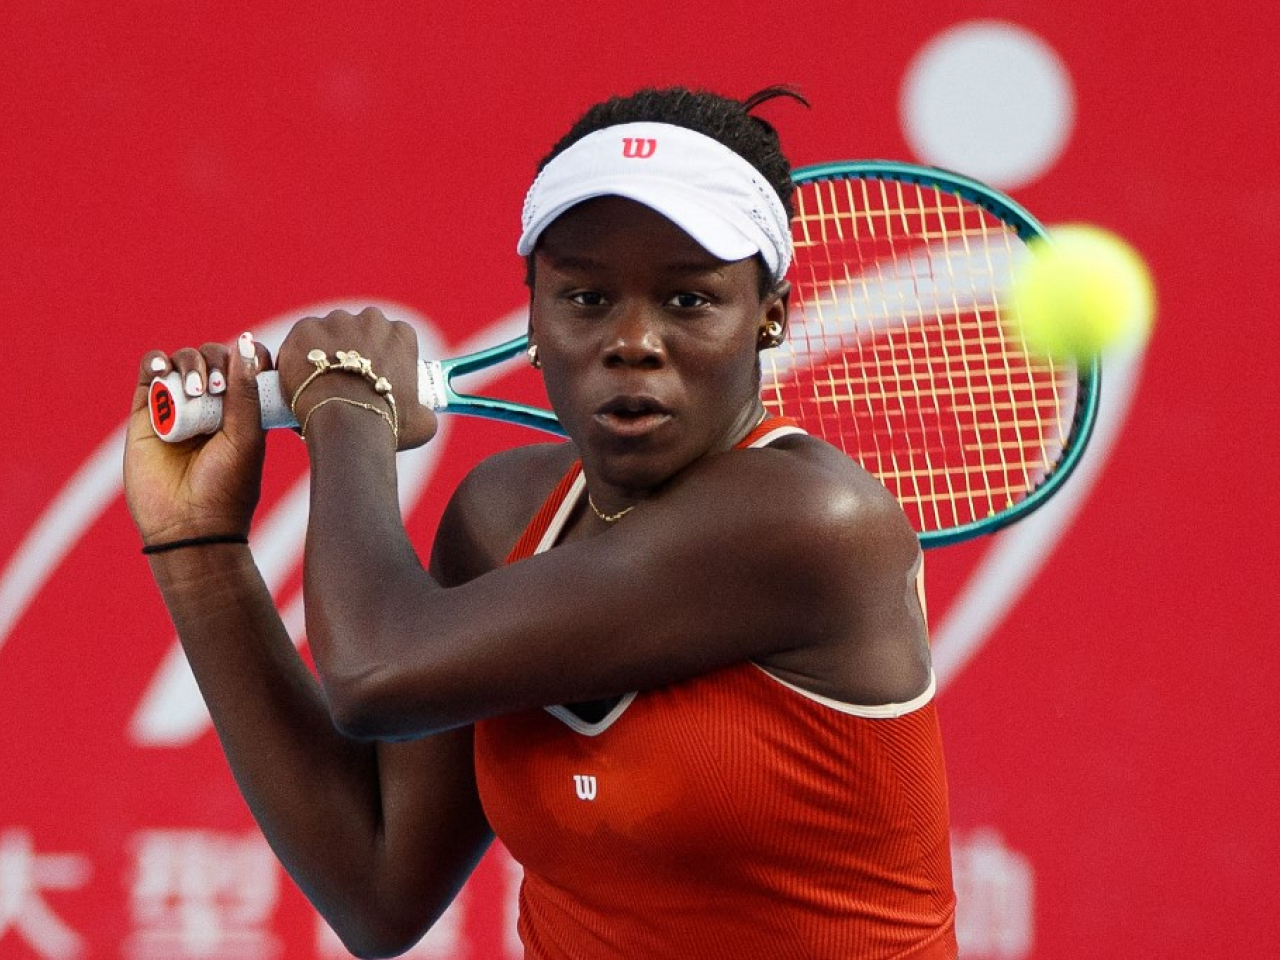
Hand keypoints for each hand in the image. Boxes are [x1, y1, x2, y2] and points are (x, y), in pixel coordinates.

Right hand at [124, 334, 268, 546]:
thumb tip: (246, 343)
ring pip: (181, 360)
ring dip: (188, 362)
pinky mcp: (146, 413)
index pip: (245, 364)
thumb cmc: (227, 485)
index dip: (247, 356)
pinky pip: (147, 373)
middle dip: (215, 360)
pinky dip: (153, 362)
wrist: (188, 524)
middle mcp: (210, 405)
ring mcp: (177, 407)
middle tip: (216, 388)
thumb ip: (246, 391)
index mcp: (243, 410)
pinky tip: (161, 371)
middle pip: (212, 356)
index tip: (252, 365)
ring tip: (193, 390)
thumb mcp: (247, 437)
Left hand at [276, 307, 437, 449]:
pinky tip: (302, 378)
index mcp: (402, 334)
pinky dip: (299, 356)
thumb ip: (424, 412)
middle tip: (345, 380)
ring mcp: (336, 321)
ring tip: (320, 383)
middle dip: (352, 349)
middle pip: (359, 330)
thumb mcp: (421, 422)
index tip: (373, 376)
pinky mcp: (306, 329)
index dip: (382, 357)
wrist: (346, 425)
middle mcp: (371, 319)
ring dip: (324, 351)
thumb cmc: (387, 424)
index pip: (392, 337)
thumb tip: (425, 417)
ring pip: (328, 333)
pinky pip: (301, 339)